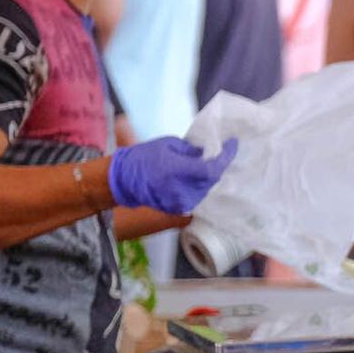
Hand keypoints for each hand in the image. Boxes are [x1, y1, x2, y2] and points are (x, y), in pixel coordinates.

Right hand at [108, 138, 237, 215]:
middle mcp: (184, 190)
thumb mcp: (169, 145)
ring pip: (205, 189)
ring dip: (207, 177)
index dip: (226, 156)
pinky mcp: (177, 209)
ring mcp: (181, 202)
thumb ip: (192, 151)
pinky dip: (198, 186)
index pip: (213, 168)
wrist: (120, 181)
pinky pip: (195, 196)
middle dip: (216, 165)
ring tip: (206, 164)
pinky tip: (195, 177)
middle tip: (220, 152)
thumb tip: (207, 154)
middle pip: (211, 179)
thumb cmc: (143, 158)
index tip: (233, 143)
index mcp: (181, 171)